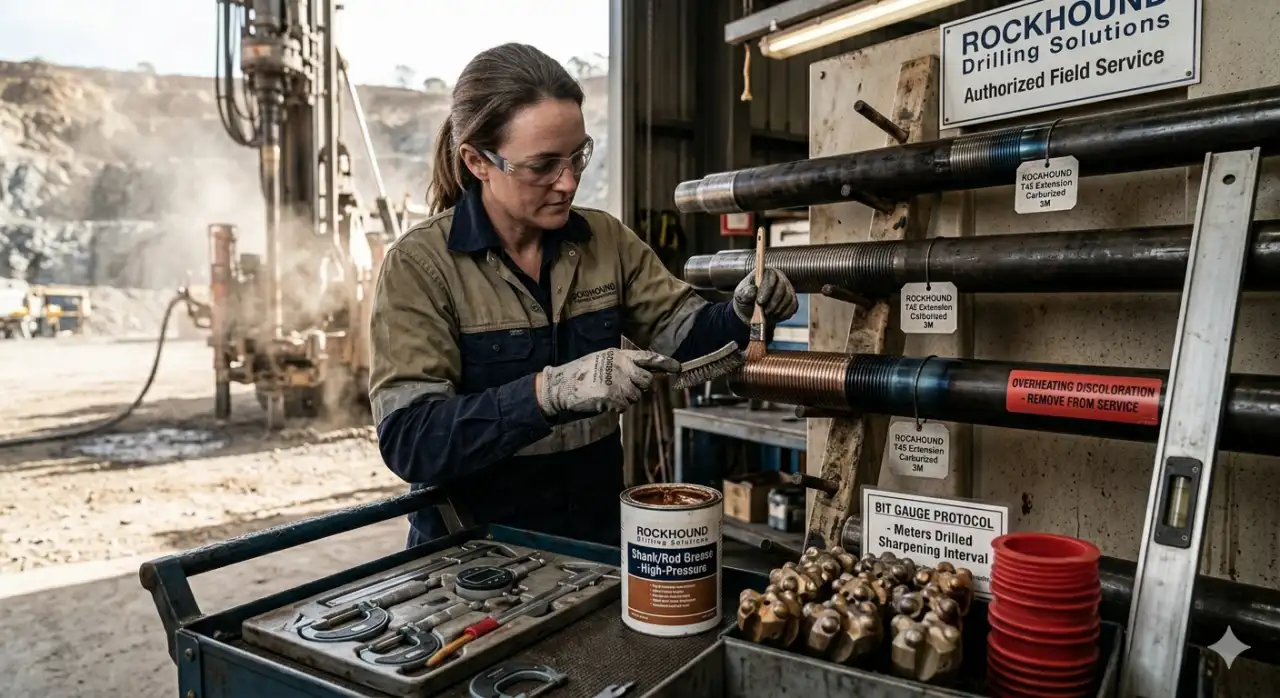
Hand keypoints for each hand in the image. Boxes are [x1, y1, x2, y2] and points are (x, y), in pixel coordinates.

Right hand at [535, 348, 680, 416]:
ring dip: (624, 398)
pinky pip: (624, 406)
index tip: (678, 367)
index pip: (647, 357)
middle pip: (646, 381)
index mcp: (619, 355)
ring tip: (605, 392)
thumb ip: (623, 365)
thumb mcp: (603, 361)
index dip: (664, 362)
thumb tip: (645, 376)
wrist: (561, 385)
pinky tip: (602, 400)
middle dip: (638, 387)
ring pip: (635, 396)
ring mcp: (618, 381)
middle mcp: (621, 366)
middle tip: (621, 388)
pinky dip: (615, 407)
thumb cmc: (581, 374)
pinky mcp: (613, 396)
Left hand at [733, 268, 798, 323]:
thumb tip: (753, 290)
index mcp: (766, 273)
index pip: (771, 276)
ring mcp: (788, 289)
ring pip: (788, 298)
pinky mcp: (792, 300)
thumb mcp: (740, 296)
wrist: (752, 312)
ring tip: (766, 314)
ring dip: (777, 309)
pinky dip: (783, 314)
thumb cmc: (745, 300)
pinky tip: (773, 316)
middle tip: (764, 312)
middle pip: (782, 288)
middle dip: (773, 302)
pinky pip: (792, 307)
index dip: (766, 289)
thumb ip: (745, 293)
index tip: (760, 302)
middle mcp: (779, 278)